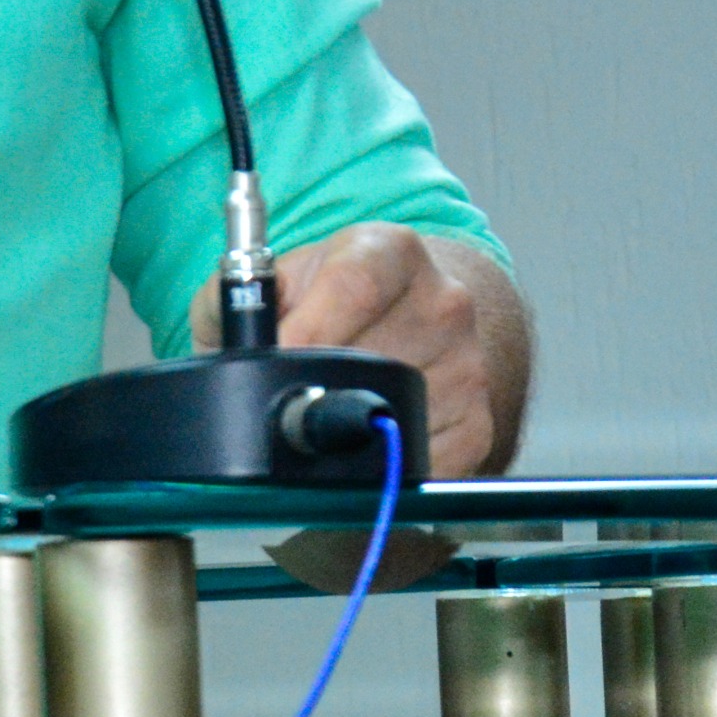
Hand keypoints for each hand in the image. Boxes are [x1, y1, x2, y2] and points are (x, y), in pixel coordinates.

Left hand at [188, 223, 530, 477]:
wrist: (395, 323)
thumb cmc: (318, 302)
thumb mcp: (271, 282)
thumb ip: (240, 296)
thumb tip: (237, 339)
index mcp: (389, 250)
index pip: (355, 287)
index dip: (310, 331)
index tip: (279, 361)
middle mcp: (443, 301)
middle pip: (373, 359)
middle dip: (319, 388)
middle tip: (285, 403)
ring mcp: (468, 364)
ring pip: (395, 414)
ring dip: (346, 429)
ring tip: (320, 413)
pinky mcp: (479, 422)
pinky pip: (423, 460)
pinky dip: (379, 466)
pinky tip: (356, 445)